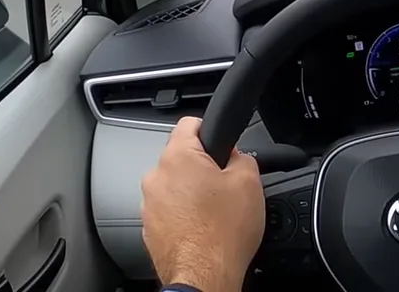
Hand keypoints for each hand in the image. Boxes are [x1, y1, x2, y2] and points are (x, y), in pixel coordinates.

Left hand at [141, 117, 263, 291]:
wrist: (204, 276)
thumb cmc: (222, 234)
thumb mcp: (250, 181)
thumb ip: (242, 156)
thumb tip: (235, 157)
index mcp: (178, 157)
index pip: (189, 123)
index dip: (210, 129)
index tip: (219, 142)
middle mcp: (156, 177)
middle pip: (181, 157)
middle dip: (202, 167)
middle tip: (224, 184)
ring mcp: (148, 204)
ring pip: (174, 186)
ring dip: (191, 192)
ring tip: (214, 211)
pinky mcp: (149, 227)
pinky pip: (168, 210)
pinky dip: (183, 214)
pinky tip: (202, 227)